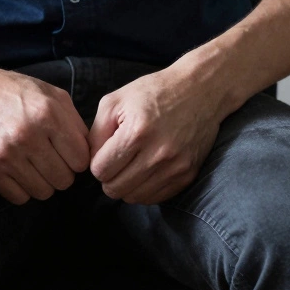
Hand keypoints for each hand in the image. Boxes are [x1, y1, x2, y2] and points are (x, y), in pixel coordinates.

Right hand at [0, 64, 89, 204]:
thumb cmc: (10, 90)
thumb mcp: (48, 93)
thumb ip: (73, 121)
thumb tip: (90, 153)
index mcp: (48, 113)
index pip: (82, 160)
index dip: (77, 158)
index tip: (66, 152)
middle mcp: (28, 134)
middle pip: (65, 179)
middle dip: (61, 171)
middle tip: (49, 159)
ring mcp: (7, 154)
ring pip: (44, 192)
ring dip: (42, 182)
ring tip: (32, 164)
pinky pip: (19, 197)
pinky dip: (22, 189)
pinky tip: (17, 171)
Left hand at [87, 65, 226, 204]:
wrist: (200, 90)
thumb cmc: (153, 92)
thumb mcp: (115, 101)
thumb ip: (95, 133)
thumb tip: (89, 162)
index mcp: (136, 132)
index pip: (100, 171)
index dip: (97, 163)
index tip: (105, 152)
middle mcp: (158, 153)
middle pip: (115, 189)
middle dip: (109, 177)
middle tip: (117, 161)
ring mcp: (176, 167)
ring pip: (134, 198)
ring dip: (127, 185)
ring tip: (132, 164)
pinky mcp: (188, 175)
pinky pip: (155, 198)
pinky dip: (145, 189)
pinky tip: (146, 170)